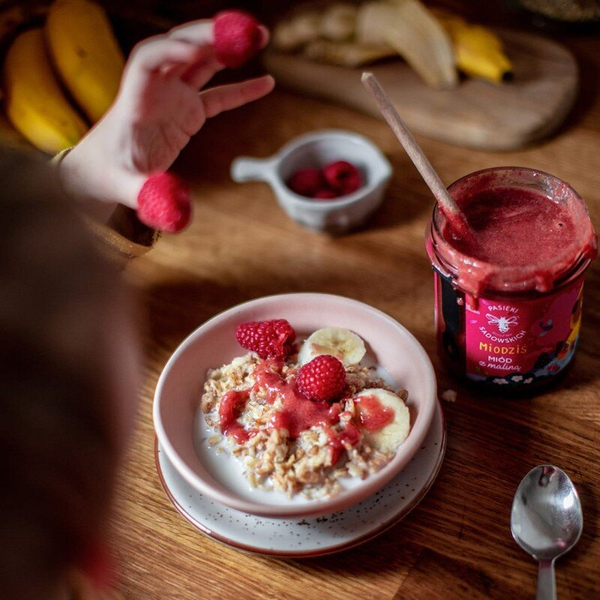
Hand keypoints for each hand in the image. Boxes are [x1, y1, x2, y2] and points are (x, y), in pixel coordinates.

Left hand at [60, 19, 273, 220]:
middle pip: (179, 48)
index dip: (169, 52)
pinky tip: (266, 83)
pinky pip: (217, 95)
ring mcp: (173, 97)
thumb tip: (178, 211)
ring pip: (200, 61)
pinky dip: (240, 89)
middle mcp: (155, 90)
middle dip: (208, 36)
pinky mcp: (187, 111)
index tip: (193, 52)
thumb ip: (149, 196)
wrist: (104, 169)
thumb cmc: (110, 175)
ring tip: (258, 37)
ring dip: (226, 47)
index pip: (147, 62)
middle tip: (241, 31)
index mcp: (135, 100)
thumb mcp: (127, 189)